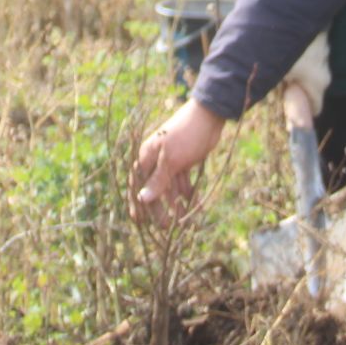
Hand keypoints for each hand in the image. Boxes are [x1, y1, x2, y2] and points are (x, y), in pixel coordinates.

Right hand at [131, 99, 225, 221]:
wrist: (209, 117)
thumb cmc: (186, 135)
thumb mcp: (172, 160)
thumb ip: (158, 180)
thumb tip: (143, 198)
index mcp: (147, 156)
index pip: (137, 183)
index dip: (136, 202)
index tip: (138, 221)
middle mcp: (156, 160)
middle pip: (154, 189)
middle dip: (159, 208)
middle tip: (165, 227)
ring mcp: (170, 161)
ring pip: (170, 187)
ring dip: (175, 203)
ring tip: (183, 220)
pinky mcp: (184, 162)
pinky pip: (182, 182)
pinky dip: (187, 193)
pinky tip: (193, 205)